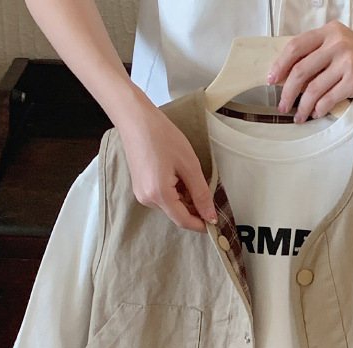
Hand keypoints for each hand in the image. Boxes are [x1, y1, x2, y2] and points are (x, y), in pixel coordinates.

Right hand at [115, 101, 217, 232]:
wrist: (135, 118)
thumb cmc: (163, 136)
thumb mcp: (189, 165)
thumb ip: (201, 194)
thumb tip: (211, 218)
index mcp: (158, 195)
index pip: (183, 221)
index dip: (201, 225)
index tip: (216, 222)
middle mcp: (147, 200)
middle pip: (177, 214)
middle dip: (195, 208)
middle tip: (207, 188)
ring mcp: (141, 194)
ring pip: (171, 206)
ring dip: (186, 198)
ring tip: (191, 175)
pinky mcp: (140, 187)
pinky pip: (163, 198)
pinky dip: (176, 192)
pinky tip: (180, 175)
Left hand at [266, 21, 352, 122]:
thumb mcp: (341, 47)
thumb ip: (319, 55)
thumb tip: (289, 77)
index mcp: (329, 32)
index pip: (295, 46)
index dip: (280, 65)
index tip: (271, 80)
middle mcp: (337, 43)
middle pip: (300, 70)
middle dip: (287, 92)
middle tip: (282, 106)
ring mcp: (346, 61)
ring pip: (313, 88)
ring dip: (302, 106)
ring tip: (299, 117)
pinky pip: (328, 99)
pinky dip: (319, 109)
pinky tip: (316, 114)